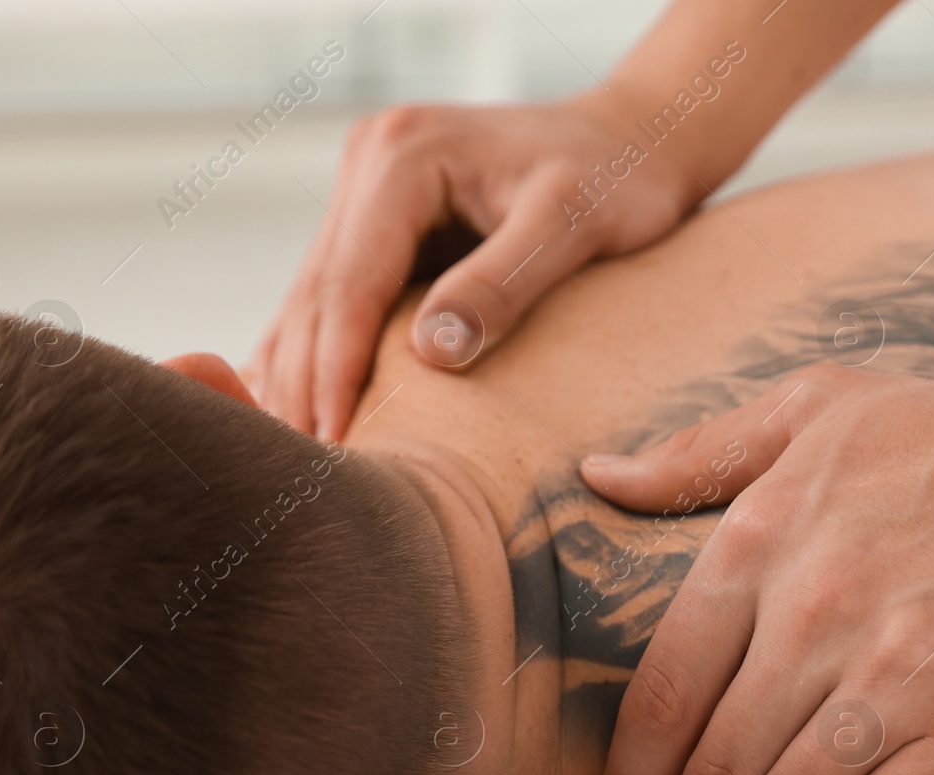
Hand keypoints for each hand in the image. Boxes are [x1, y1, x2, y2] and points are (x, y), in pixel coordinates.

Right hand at [249, 91, 697, 438]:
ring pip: (313, 298)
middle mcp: (370, 160)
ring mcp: (366, 187)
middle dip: (308, 385)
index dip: (335, 369)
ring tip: (305, 457)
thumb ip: (502, 284)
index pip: (349, 281)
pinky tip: (312, 410)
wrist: (631, 140)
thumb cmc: (617, 178)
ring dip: (302, 376)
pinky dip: (320, 354)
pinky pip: (334, 295)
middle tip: (308, 476)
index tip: (334, 444)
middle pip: (317, 293)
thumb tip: (431, 353)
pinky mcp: (377, 217)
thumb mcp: (573, 225)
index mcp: (404, 155)